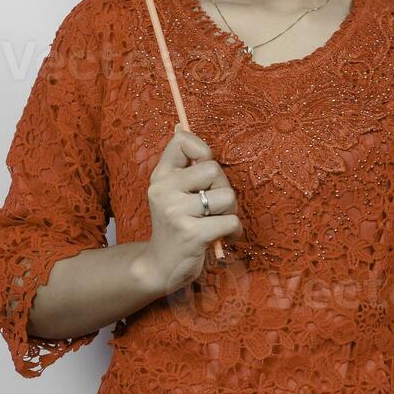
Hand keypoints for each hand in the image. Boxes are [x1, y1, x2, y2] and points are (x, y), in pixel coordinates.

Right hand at [138, 123, 243, 295]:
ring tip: (215, 223)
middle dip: (222, 188)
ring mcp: (176, 212)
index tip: (203, 171)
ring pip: (227, 196)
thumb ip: (180, 162)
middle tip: (212, 207)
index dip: (202, 152)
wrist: (161, 266)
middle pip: (214, 169)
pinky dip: (232, 232)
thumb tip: (181, 127)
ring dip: (229, 213)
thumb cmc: (175, 224)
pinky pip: (230, 221)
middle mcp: (163, 191)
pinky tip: (220, 238)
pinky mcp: (191, 234)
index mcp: (160, 176)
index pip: (182, 142)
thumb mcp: (170, 191)